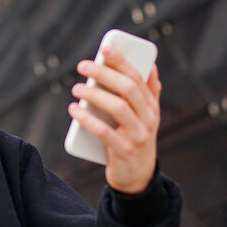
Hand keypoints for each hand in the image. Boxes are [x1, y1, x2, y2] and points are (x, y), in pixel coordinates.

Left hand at [68, 47, 160, 193]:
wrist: (137, 177)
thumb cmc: (136, 139)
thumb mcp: (146, 116)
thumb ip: (149, 92)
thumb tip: (151, 65)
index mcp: (151, 106)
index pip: (138, 77)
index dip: (122, 61)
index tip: (104, 48)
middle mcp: (149, 119)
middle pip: (128, 89)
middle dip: (104, 74)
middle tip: (82, 66)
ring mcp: (138, 136)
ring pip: (118, 108)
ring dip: (95, 95)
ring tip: (76, 89)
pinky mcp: (124, 152)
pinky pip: (105, 133)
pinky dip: (88, 120)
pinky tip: (75, 111)